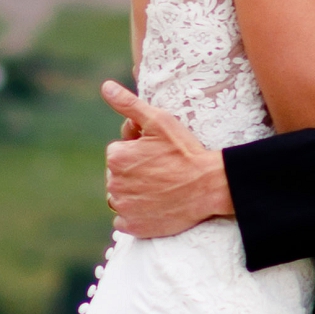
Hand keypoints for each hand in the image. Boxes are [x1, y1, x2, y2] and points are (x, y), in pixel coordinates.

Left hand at [100, 81, 233, 237]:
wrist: (209, 186)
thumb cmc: (185, 152)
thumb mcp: (159, 121)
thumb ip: (129, 105)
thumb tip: (105, 86)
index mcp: (116, 157)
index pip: (118, 152)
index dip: (137, 151)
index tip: (157, 154)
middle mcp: (113, 184)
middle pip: (117, 174)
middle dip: (133, 171)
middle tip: (161, 171)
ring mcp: (123, 208)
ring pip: (119, 196)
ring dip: (132, 192)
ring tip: (158, 188)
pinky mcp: (132, 227)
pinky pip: (123, 220)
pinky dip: (134, 214)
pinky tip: (154, 205)